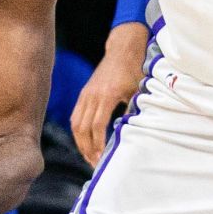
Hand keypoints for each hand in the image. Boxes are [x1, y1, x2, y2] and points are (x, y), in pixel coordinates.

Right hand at [70, 49, 141, 166]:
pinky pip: (75, 116)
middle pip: (83, 127)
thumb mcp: (137, 91)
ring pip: (76, 123)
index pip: (98, 124)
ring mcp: (86, 94)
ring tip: (88, 157)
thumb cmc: (134, 70)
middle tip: (94, 163)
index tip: (101, 157)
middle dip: (87, 148)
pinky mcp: (84, 94)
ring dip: (80, 142)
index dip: (98, 143)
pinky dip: (77, 131)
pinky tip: (84, 142)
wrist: (122, 50)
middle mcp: (92, 95)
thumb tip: (129, 133)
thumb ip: (132, 111)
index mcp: (107, 95)